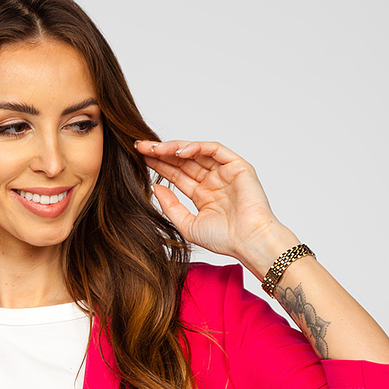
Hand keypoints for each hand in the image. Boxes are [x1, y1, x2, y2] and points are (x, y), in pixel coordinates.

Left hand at [135, 140, 293, 270]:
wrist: (248, 241)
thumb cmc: (224, 239)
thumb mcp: (188, 225)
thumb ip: (171, 207)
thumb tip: (154, 188)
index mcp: (203, 195)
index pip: (177, 175)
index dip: (159, 166)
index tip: (139, 160)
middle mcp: (214, 181)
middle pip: (184, 161)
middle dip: (162, 153)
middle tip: (141, 146)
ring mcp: (225, 172)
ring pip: (196, 153)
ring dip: (175, 148)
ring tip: (155, 148)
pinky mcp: (237, 165)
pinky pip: (214, 149)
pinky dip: (197, 147)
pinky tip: (179, 151)